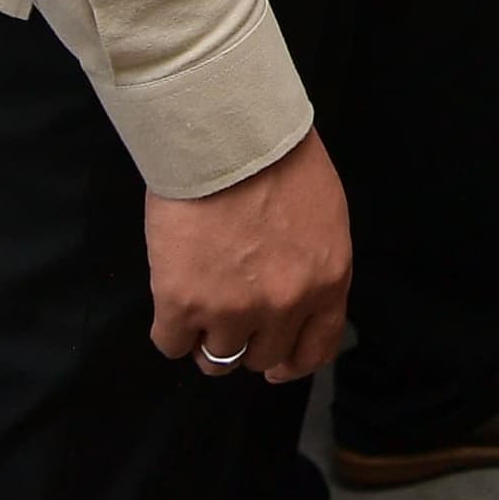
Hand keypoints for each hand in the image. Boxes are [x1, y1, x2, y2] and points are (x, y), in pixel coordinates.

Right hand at [145, 128, 349, 385]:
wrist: (228, 135)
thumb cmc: (278, 158)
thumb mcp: (323, 215)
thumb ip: (314, 263)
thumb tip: (296, 295)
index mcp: (328, 280)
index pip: (316, 349)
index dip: (292, 362)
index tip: (275, 364)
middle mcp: (286, 304)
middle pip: (261, 357)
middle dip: (245, 341)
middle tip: (228, 313)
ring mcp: (233, 309)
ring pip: (215, 360)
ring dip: (205, 338)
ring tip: (197, 306)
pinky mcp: (182, 303)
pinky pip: (171, 344)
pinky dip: (170, 329)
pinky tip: (171, 302)